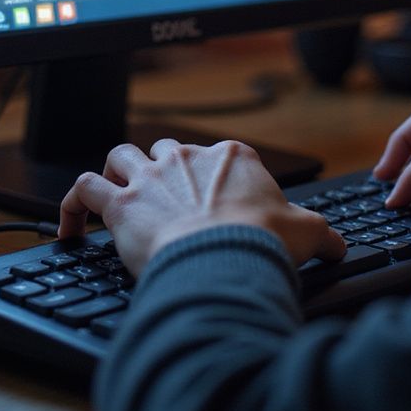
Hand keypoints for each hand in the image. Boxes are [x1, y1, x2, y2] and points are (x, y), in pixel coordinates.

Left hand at [59, 138, 345, 276]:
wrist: (226, 260)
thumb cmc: (263, 244)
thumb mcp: (306, 234)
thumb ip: (323, 235)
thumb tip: (340, 246)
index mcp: (230, 157)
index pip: (215, 155)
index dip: (211, 179)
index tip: (214, 206)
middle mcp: (185, 157)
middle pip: (165, 150)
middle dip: (163, 172)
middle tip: (166, 205)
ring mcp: (150, 177)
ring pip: (120, 156)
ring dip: (116, 173)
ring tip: (116, 196)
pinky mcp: (120, 203)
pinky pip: (82, 190)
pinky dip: (70, 207)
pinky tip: (70, 229)